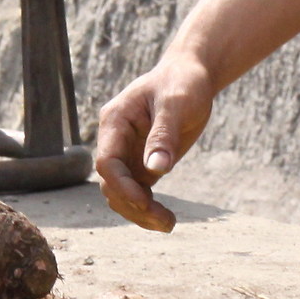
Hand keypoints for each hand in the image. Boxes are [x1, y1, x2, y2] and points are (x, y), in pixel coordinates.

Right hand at [94, 54, 216, 231]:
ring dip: (139, 212)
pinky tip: (166, 219)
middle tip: (166, 222)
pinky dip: (147, 208)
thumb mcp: (177, 103)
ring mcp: (128, 153)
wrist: (192, 74)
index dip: (122, 185)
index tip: (146, 203)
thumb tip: (156, 169)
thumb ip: (164, 135)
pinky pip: (137, 192)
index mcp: (115, 121)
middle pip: (112, 183)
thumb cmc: (183, 82)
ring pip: (121, 192)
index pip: (107, 161)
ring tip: (168, 224)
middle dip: (133, 205)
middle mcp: (116, 140)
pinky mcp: (142, 162)